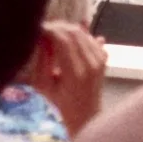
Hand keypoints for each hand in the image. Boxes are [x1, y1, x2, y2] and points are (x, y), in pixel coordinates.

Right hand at [28, 21, 108, 136]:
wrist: (85, 114)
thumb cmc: (59, 100)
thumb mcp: (42, 84)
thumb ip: (40, 60)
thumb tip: (42, 37)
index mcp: (74, 73)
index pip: (62, 40)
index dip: (49, 30)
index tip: (39, 29)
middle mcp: (90, 64)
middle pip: (73, 33)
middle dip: (57, 27)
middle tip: (45, 30)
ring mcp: (99, 61)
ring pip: (82, 33)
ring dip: (67, 29)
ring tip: (54, 35)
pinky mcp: (103, 59)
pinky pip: (90, 38)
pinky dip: (78, 35)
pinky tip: (68, 41)